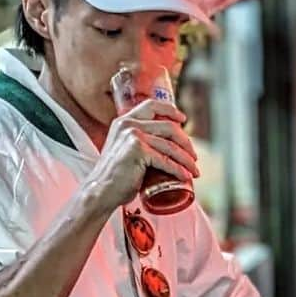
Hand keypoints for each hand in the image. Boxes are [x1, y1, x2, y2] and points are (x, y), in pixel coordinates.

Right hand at [84, 99, 199, 212]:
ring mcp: (133, 135)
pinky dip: (178, 170)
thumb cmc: (116, 176)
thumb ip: (141, 142)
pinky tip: (185, 177)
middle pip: (169, 127)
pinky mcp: (138, 150)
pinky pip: (166, 160)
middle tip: (194, 157)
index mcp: (124, 121)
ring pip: (171, 145)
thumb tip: (168, 145)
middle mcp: (128, 124)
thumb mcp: (126, 150)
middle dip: (186, 143)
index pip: (152, 106)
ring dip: (187, 160)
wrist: (100, 191)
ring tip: (194, 171)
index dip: (171, 110)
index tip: (183, 120)